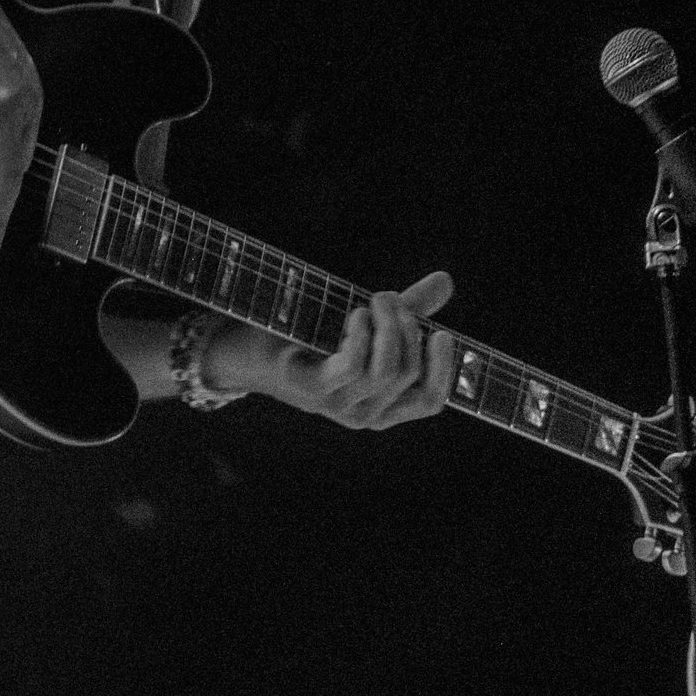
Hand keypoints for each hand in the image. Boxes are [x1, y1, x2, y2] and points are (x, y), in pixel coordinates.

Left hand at [213, 272, 456, 428]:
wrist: (249, 350)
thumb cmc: (310, 337)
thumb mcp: (367, 324)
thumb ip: (407, 308)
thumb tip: (446, 281)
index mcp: (383, 406)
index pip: (430, 401)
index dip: (445, 370)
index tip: (443, 333)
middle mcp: (364, 414)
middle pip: (409, 373)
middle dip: (408, 327)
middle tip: (389, 298)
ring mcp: (338, 406)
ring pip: (387, 370)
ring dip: (387, 326)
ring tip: (374, 301)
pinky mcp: (314, 390)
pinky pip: (354, 366)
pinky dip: (361, 335)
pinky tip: (354, 315)